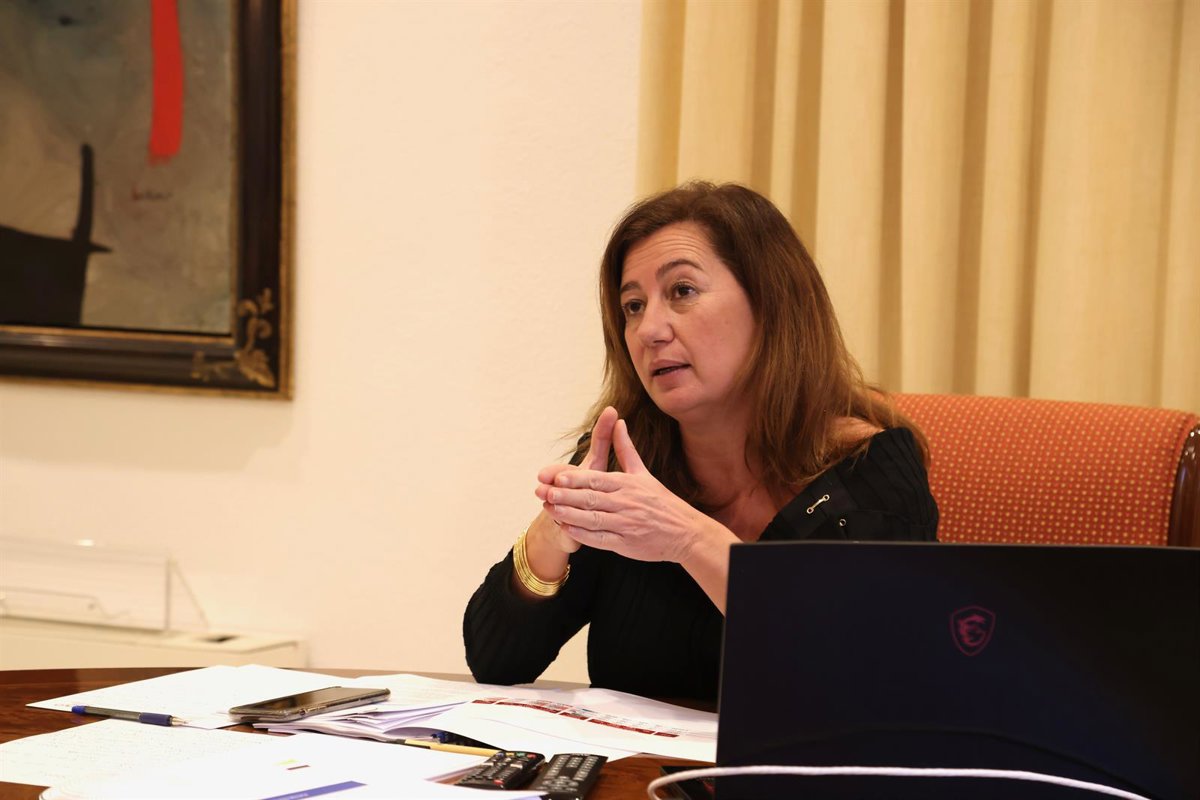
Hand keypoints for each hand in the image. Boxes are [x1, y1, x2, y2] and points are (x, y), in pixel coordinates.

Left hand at [539, 417, 711, 562]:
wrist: (685, 531)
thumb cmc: (661, 501)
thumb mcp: (643, 472)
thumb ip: (626, 448)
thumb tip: (619, 421)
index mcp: (628, 484)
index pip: (598, 480)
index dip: (577, 479)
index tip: (558, 477)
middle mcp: (626, 503)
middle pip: (591, 499)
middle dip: (567, 496)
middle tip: (545, 493)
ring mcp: (626, 524)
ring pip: (592, 519)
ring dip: (569, 515)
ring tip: (550, 510)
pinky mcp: (626, 544)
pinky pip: (600, 539)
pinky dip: (583, 535)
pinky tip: (567, 529)